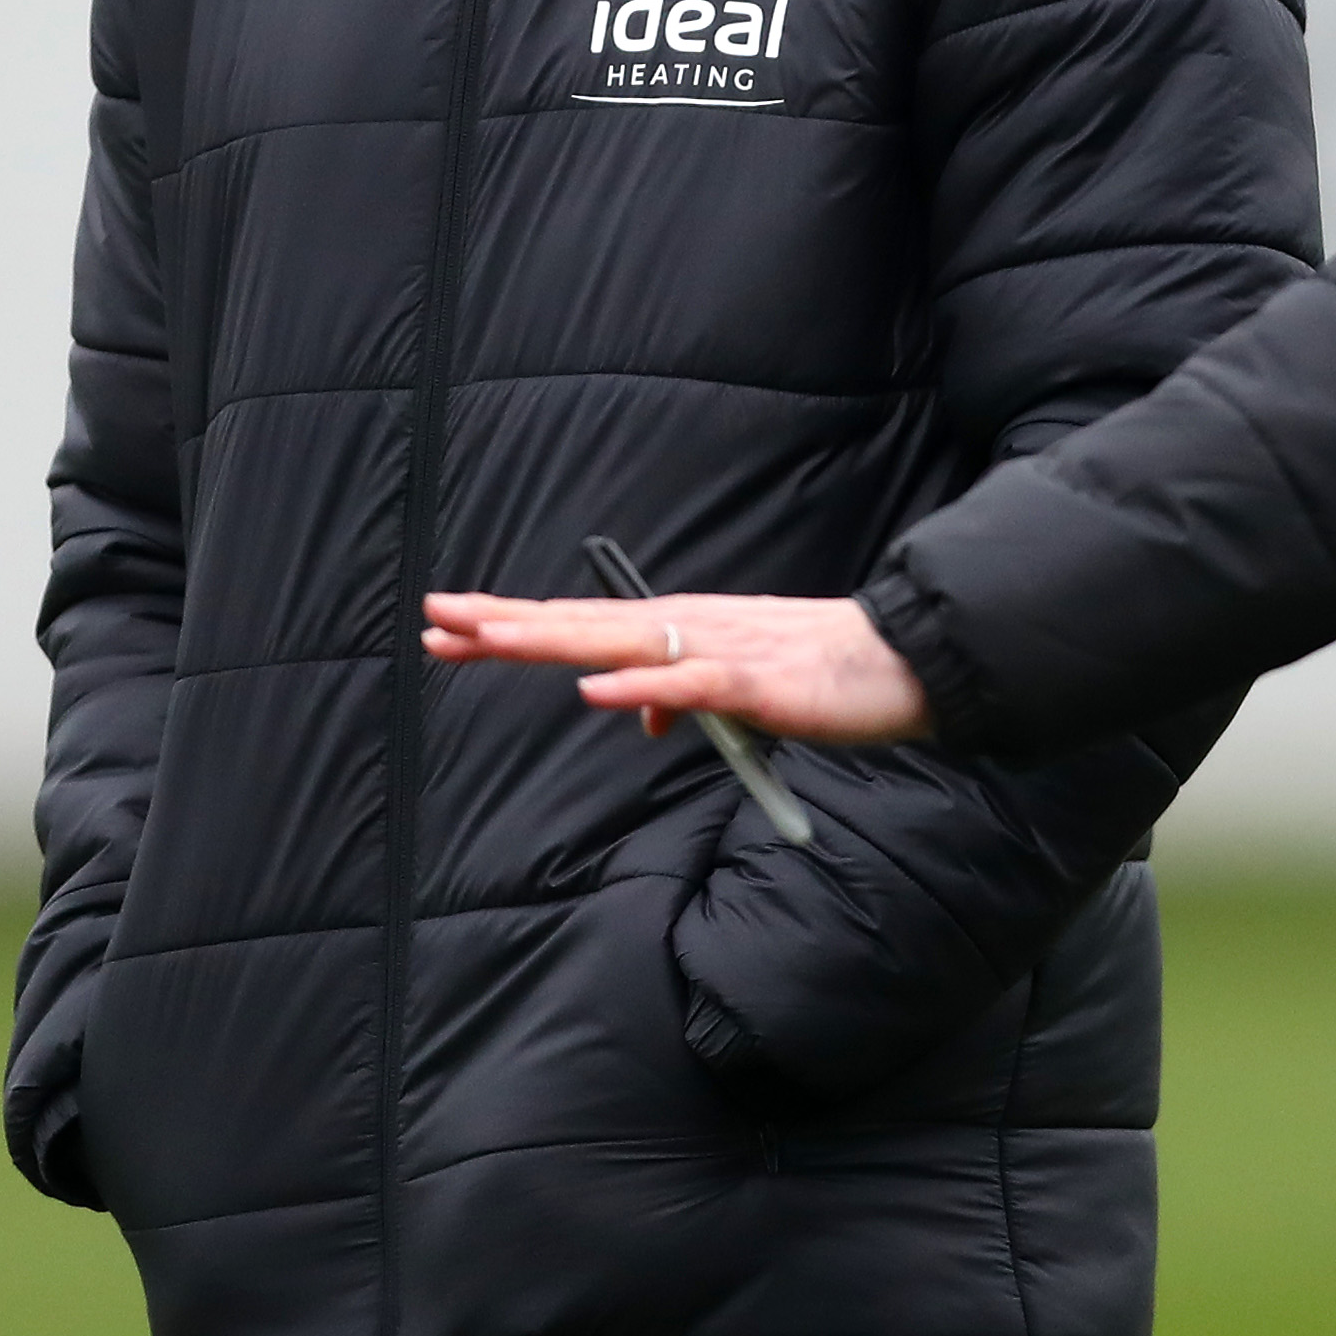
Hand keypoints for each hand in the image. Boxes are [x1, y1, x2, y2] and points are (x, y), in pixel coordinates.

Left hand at [419, 590, 933, 745]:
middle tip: (434, 617)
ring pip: (618, 643)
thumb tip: (635, 718)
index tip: (448, 624)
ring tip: (487, 637)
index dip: (512, 623)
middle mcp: (684, 626)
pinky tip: (595, 692)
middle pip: (580, 625)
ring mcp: (716, 650)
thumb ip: (678, 698)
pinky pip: (688, 684)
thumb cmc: (818, 672)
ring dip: (550, 639)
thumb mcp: (734, 692)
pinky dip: (640, 687)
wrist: (901, 662)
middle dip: (505, 622)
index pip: (578, 625)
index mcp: (675, 629)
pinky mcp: (754, 683)